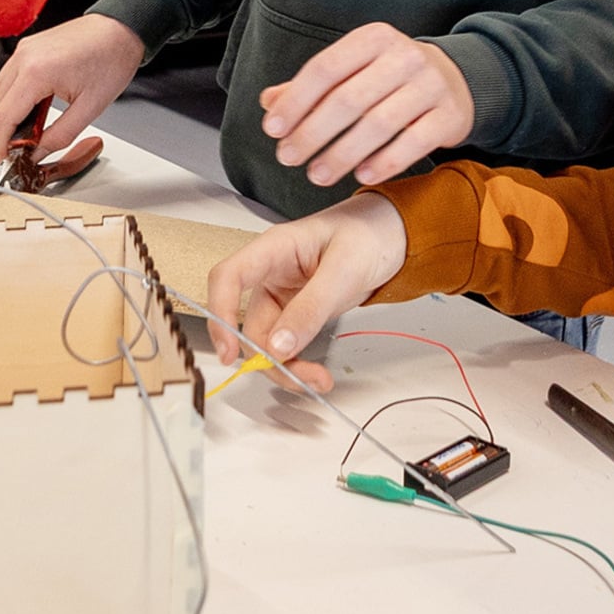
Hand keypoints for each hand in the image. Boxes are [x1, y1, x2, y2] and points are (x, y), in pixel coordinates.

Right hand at [0, 13, 146, 160]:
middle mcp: (24, 58)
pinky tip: (36, 107)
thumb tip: (38, 153)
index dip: (1, 144)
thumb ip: (59, 136)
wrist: (121, 29)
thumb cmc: (112, 59)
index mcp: (36, 72)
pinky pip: (9, 78)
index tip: (7, 160)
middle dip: (5, 133)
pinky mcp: (28, 48)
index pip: (3, 118)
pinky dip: (16, 97)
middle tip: (24, 150)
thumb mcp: (89, 108)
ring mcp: (24, 50)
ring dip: (10, 114)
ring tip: (34, 129)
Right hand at [206, 195, 407, 386]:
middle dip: (268, 357)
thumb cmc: (368, 233)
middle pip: (249, 322)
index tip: (228, 351)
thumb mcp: (344, 269)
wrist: (393, 237)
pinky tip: (317, 373)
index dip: (220, 314)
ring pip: (266, 340)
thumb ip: (311, 308)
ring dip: (286, 367)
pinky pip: (285, 344)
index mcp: (274, 248)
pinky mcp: (297, 312)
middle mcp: (270, 273)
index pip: (228, 278)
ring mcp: (282, 295)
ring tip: (319, 380)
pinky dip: (297, 362)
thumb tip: (278, 346)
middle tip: (302, 379)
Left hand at [260, 23, 474, 188]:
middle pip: (348, 99)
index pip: (325, 68)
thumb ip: (312, 86)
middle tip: (288, 158)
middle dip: (312, 133)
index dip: (296, 101)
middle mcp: (404, 56)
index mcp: (373, 39)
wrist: (455, 80)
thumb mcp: (354, 70)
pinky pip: (413, 143)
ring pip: (378, 124)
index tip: (274, 130)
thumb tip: (270, 102)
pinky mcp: (450, 115)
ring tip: (317, 175)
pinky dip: (384, 162)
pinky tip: (361, 175)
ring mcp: (431, 85)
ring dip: (342, 154)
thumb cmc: (391, 78)